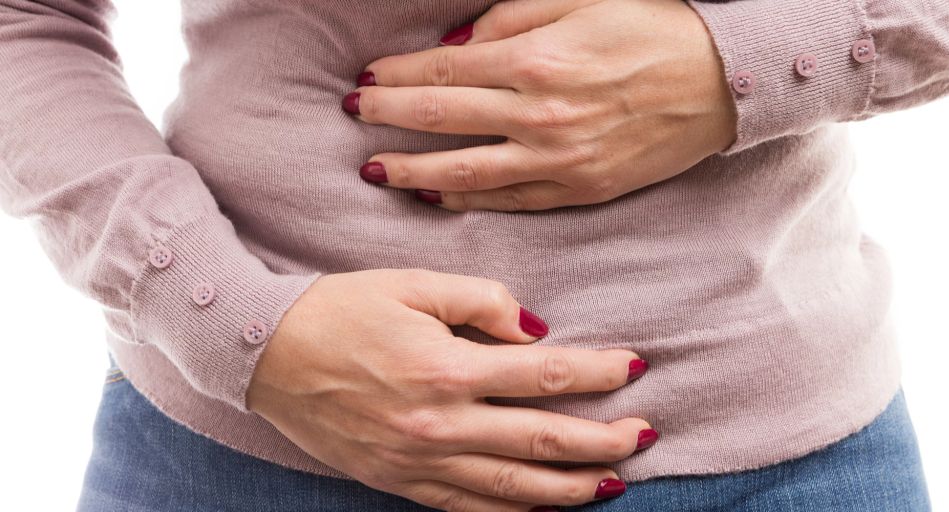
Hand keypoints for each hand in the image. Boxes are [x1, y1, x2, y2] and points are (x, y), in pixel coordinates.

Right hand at [248, 270, 654, 510]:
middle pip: (542, 441)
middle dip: (602, 441)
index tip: (635, 366)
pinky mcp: (399, 481)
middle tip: (646, 435)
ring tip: (615, 481)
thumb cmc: (340, 309)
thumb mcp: (412, 284)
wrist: (264, 353)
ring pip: (513, 487)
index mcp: (445, 368)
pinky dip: (513, 510)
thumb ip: (482, 300)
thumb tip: (536, 328)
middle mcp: (438, 424)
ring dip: (572, 487)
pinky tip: (545, 507)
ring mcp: (418, 462)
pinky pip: (467, 506)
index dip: (598, 373)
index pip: (544, 376)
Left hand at [345, 0, 735, 211]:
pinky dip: (466, 199)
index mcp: (535, 60)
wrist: (721, 79)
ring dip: (412, 170)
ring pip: (465, 172)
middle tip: (353, 117)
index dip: (397, 76)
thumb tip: (457, 43)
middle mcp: (538, 116)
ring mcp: (558, 161)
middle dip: (388, 118)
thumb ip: (511, 17)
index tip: (367, 79)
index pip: (443, 70)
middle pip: (442, 120)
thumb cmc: (651, 28)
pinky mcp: (579, 190)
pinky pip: (509, 201)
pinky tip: (435, 195)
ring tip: (375, 170)